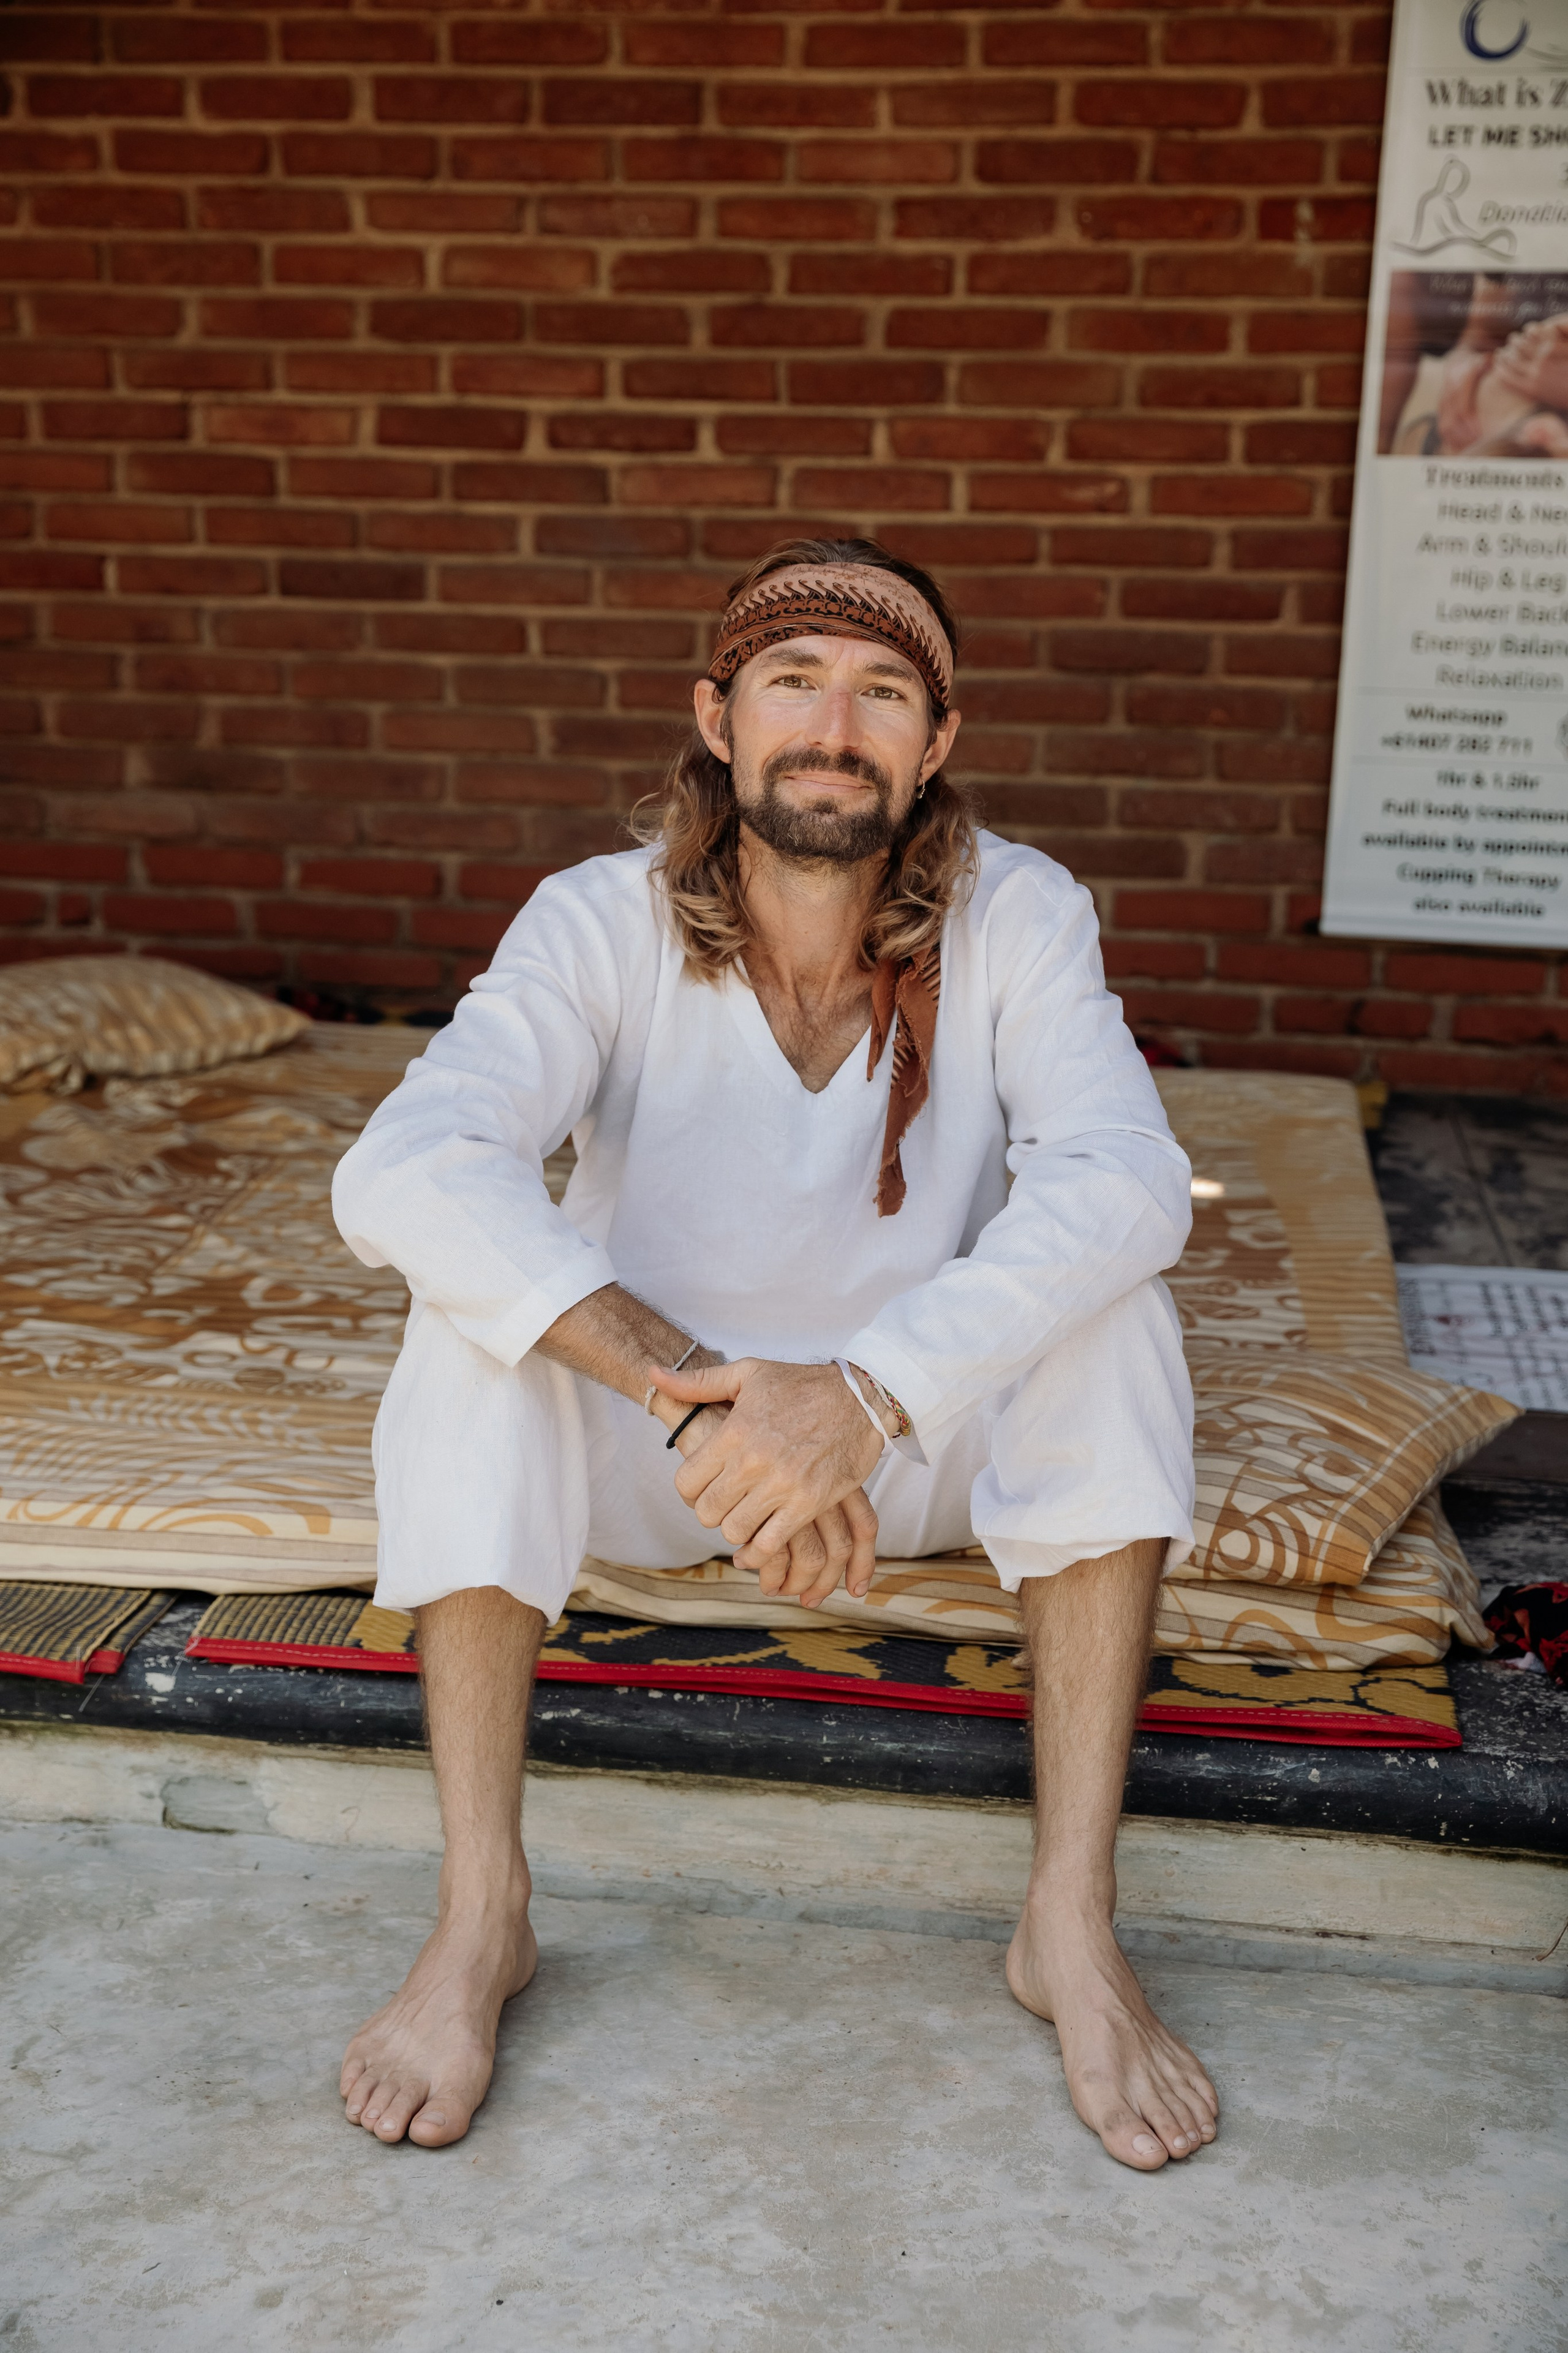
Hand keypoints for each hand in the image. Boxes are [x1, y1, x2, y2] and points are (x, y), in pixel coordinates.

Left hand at [651, 1357, 884, 1595]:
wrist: (860, 1397)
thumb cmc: (802, 1385)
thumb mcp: (748, 1374)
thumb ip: (698, 1382)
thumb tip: (653, 1376)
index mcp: (734, 1431)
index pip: (686, 1482)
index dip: (688, 1491)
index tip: (701, 1488)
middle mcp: (754, 1461)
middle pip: (707, 1512)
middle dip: (711, 1513)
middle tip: (724, 1505)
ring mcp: (782, 1485)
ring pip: (735, 1531)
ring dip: (736, 1531)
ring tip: (744, 1519)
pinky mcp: (809, 1503)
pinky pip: (770, 1544)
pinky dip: (759, 1552)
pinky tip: (758, 1546)